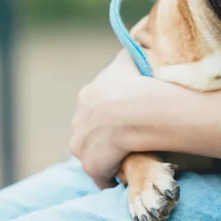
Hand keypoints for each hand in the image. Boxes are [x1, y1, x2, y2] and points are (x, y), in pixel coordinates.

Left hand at [70, 50, 161, 187]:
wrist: (141, 110)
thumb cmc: (140, 82)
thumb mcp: (130, 60)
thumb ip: (125, 56)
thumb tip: (131, 45)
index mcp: (88, 95)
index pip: (94, 107)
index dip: (111, 113)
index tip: (126, 116)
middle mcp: (79, 119)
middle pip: (90, 130)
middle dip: (105, 135)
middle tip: (129, 136)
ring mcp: (82, 144)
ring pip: (93, 153)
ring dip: (107, 157)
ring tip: (128, 156)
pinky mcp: (91, 165)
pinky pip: (102, 174)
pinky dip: (112, 175)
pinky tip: (126, 172)